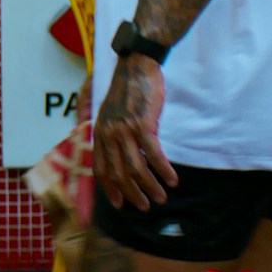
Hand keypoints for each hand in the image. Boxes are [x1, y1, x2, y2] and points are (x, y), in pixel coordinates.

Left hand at [92, 54, 177, 211]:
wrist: (136, 66)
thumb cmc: (127, 89)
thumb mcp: (110, 113)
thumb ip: (110, 134)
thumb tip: (118, 156)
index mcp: (100, 133)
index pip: (101, 170)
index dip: (110, 190)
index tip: (120, 205)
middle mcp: (109, 134)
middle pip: (119, 174)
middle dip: (132, 194)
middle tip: (145, 206)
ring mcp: (125, 130)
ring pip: (136, 168)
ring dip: (150, 187)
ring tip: (161, 198)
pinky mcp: (143, 124)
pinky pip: (154, 155)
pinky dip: (163, 170)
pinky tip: (172, 179)